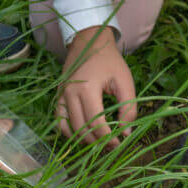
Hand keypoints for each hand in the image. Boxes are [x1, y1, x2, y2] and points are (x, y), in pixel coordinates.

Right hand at [58, 26, 136, 145]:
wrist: (90, 41)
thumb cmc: (110, 61)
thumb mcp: (125, 81)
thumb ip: (128, 108)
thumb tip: (126, 133)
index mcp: (87, 88)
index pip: (96, 123)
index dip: (108, 138)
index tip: (119, 143)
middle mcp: (70, 93)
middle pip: (81, 129)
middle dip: (98, 142)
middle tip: (112, 145)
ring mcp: (61, 95)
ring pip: (69, 128)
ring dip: (84, 140)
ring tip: (99, 142)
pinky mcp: (58, 96)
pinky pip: (59, 120)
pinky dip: (69, 131)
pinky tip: (82, 135)